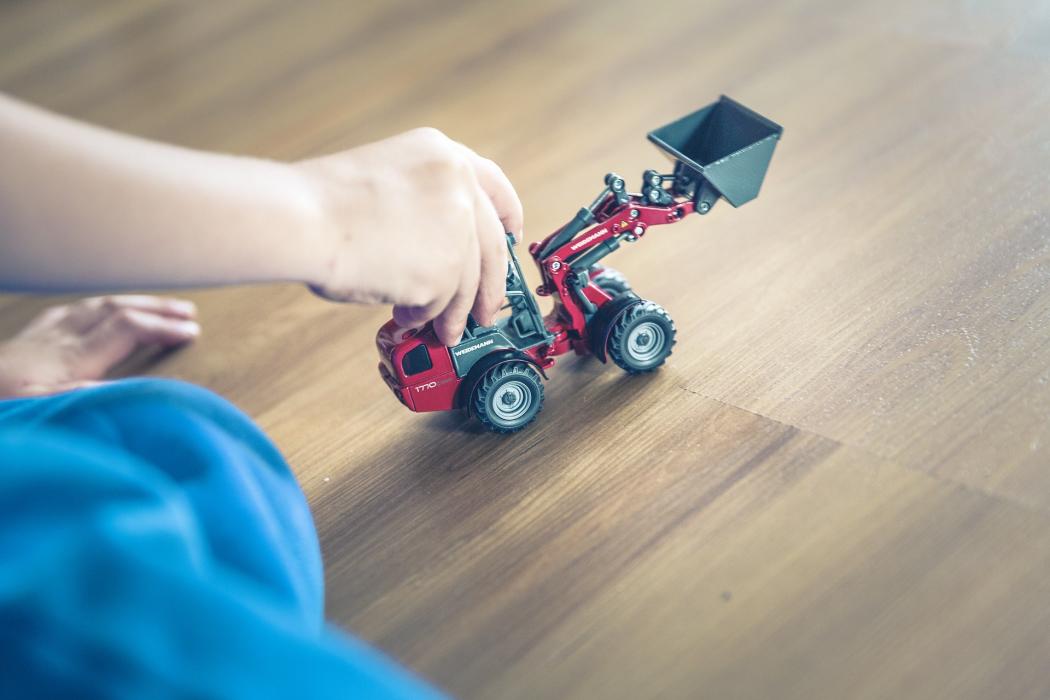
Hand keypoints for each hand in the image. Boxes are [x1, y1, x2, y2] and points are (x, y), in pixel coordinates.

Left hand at [0, 295, 199, 397]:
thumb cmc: (0, 409)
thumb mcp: (39, 411)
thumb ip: (83, 398)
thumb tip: (129, 387)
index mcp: (67, 360)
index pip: (127, 330)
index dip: (163, 328)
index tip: (193, 333)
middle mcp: (55, 341)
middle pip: (115, 310)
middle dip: (155, 308)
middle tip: (189, 311)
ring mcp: (37, 338)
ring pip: (92, 308)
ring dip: (130, 303)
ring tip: (155, 307)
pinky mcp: (22, 343)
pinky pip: (65, 314)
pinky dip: (94, 309)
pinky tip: (95, 313)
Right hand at [298, 127, 523, 345]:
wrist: (303, 219)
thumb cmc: (322, 203)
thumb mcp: (385, 177)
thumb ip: (423, 203)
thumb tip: (440, 250)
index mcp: (442, 154)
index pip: (495, 185)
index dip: (508, 215)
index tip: (512, 235)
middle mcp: (459, 187)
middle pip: (492, 246)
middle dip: (491, 286)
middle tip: (487, 309)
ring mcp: (456, 229)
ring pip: (468, 284)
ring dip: (455, 313)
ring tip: (442, 330)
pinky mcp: (446, 271)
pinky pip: (442, 304)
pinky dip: (425, 317)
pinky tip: (406, 316)